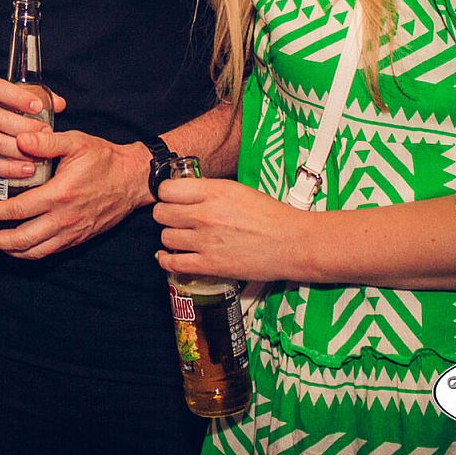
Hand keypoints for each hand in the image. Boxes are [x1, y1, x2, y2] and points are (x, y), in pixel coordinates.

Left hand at [0, 130, 151, 258]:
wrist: (133, 179)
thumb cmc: (104, 158)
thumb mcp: (76, 142)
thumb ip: (46, 142)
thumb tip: (19, 140)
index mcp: (60, 194)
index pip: (19, 210)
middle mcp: (65, 218)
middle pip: (22, 239)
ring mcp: (73, 232)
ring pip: (35, 251)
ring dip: (11, 250)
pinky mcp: (79, 238)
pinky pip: (50, 251)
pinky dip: (30, 252)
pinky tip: (20, 245)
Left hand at [151, 177, 307, 282]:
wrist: (294, 243)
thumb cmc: (271, 216)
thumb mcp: (237, 190)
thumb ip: (209, 190)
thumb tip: (186, 192)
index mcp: (214, 192)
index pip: (166, 190)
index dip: (166, 195)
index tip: (171, 199)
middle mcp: (205, 214)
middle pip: (161, 214)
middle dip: (166, 215)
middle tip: (175, 219)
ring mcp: (206, 241)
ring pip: (165, 237)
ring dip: (170, 238)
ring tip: (181, 238)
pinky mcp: (211, 265)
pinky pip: (173, 264)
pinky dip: (167, 261)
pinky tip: (170, 257)